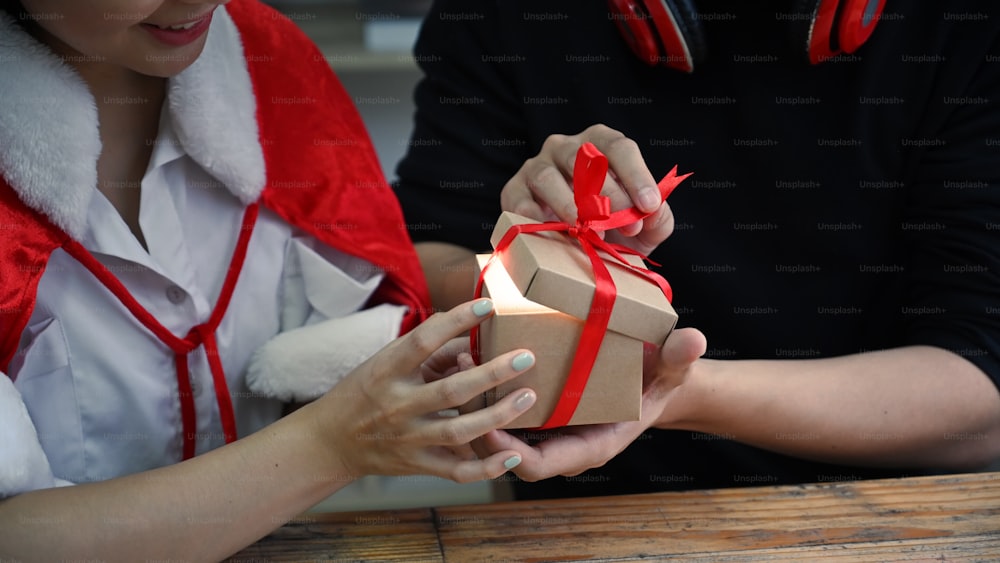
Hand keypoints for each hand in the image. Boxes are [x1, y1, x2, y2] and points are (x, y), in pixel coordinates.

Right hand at [312, 299, 537, 482]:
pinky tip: (511, 456)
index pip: (423, 341)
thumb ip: (427, 351)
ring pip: (459, 430)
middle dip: (492, 374)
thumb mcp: (385, 363)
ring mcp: (408, 438)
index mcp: (387, 371)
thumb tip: (470, 333)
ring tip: (528, 397)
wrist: (330, 441)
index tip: (487, 306)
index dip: (455, 321)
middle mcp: (397, 405)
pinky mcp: (416, 465)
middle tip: (526, 357)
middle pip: (451, 390)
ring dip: (498, 415)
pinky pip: (456, 471)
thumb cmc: (365, 392)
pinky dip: (486, 468)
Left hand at [474, 327, 705, 480]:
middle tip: (460, 389)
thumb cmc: (659, 378)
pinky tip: (469, 361)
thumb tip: (692, 340)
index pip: (537, 467)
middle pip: (505, 454)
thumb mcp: (672, 369)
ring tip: (457, 368)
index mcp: (588, 447)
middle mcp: (561, 444)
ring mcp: (547, 430)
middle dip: (477, 428)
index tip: (488, 425)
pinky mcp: (538, 411)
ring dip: (473, 408)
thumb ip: (679, 359)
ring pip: (496, 436)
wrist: (654, 376)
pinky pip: (501, 414)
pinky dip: (483, 394)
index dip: (508, 453)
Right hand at [500, 124, 674, 256]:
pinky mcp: (513, 192)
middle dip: (609, 193)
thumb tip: (654, 212)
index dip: (636, 175)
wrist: (573, 255)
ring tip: (585, 229)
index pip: (619, 147)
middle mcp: (566, 148)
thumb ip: (658, 219)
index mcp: (600, 144)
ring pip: (548, 177)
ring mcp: (536, 167)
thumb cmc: (612, 231)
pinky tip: (551, 233)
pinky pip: (519, 200)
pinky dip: (534, 217)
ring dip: (569, 204)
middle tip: (627, 226)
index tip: (649, 205)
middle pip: (585, 159)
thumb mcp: (644, 228)